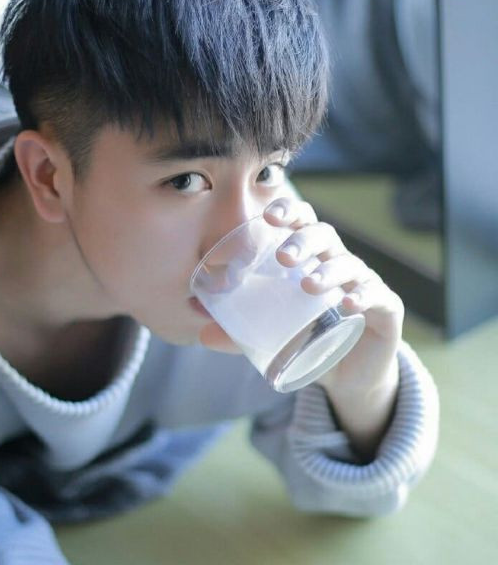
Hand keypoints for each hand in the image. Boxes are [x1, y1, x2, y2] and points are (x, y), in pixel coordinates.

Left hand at [198, 196, 402, 397]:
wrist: (347, 375)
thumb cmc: (307, 340)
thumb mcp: (271, 334)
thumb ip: (239, 333)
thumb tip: (201, 333)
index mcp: (310, 257)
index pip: (302, 222)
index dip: (288, 211)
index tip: (267, 215)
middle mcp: (337, 262)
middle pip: (324, 236)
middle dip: (303, 240)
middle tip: (283, 256)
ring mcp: (364, 283)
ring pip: (350, 264)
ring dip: (329, 270)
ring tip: (309, 284)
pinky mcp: (386, 308)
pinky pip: (378, 296)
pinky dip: (363, 296)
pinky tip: (347, 304)